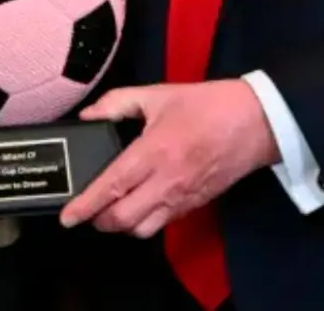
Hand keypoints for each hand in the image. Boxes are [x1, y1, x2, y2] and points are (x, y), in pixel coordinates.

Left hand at [59, 80, 278, 237]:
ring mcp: (183, 197)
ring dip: (121, 226)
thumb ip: (116, 103)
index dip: (87, 205)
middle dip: (99, 221)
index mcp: (154, 151)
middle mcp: (167, 181)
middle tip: (85, 211)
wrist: (255, 122)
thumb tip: (88, 115)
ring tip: (107, 211)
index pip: (113, 186)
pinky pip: (163, 224)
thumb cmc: (204, 106)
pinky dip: (143, 223)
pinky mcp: (196, 205)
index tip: (68, 216)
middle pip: (125, 219)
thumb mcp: (156, 94)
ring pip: (144, 229)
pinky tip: (135, 207)